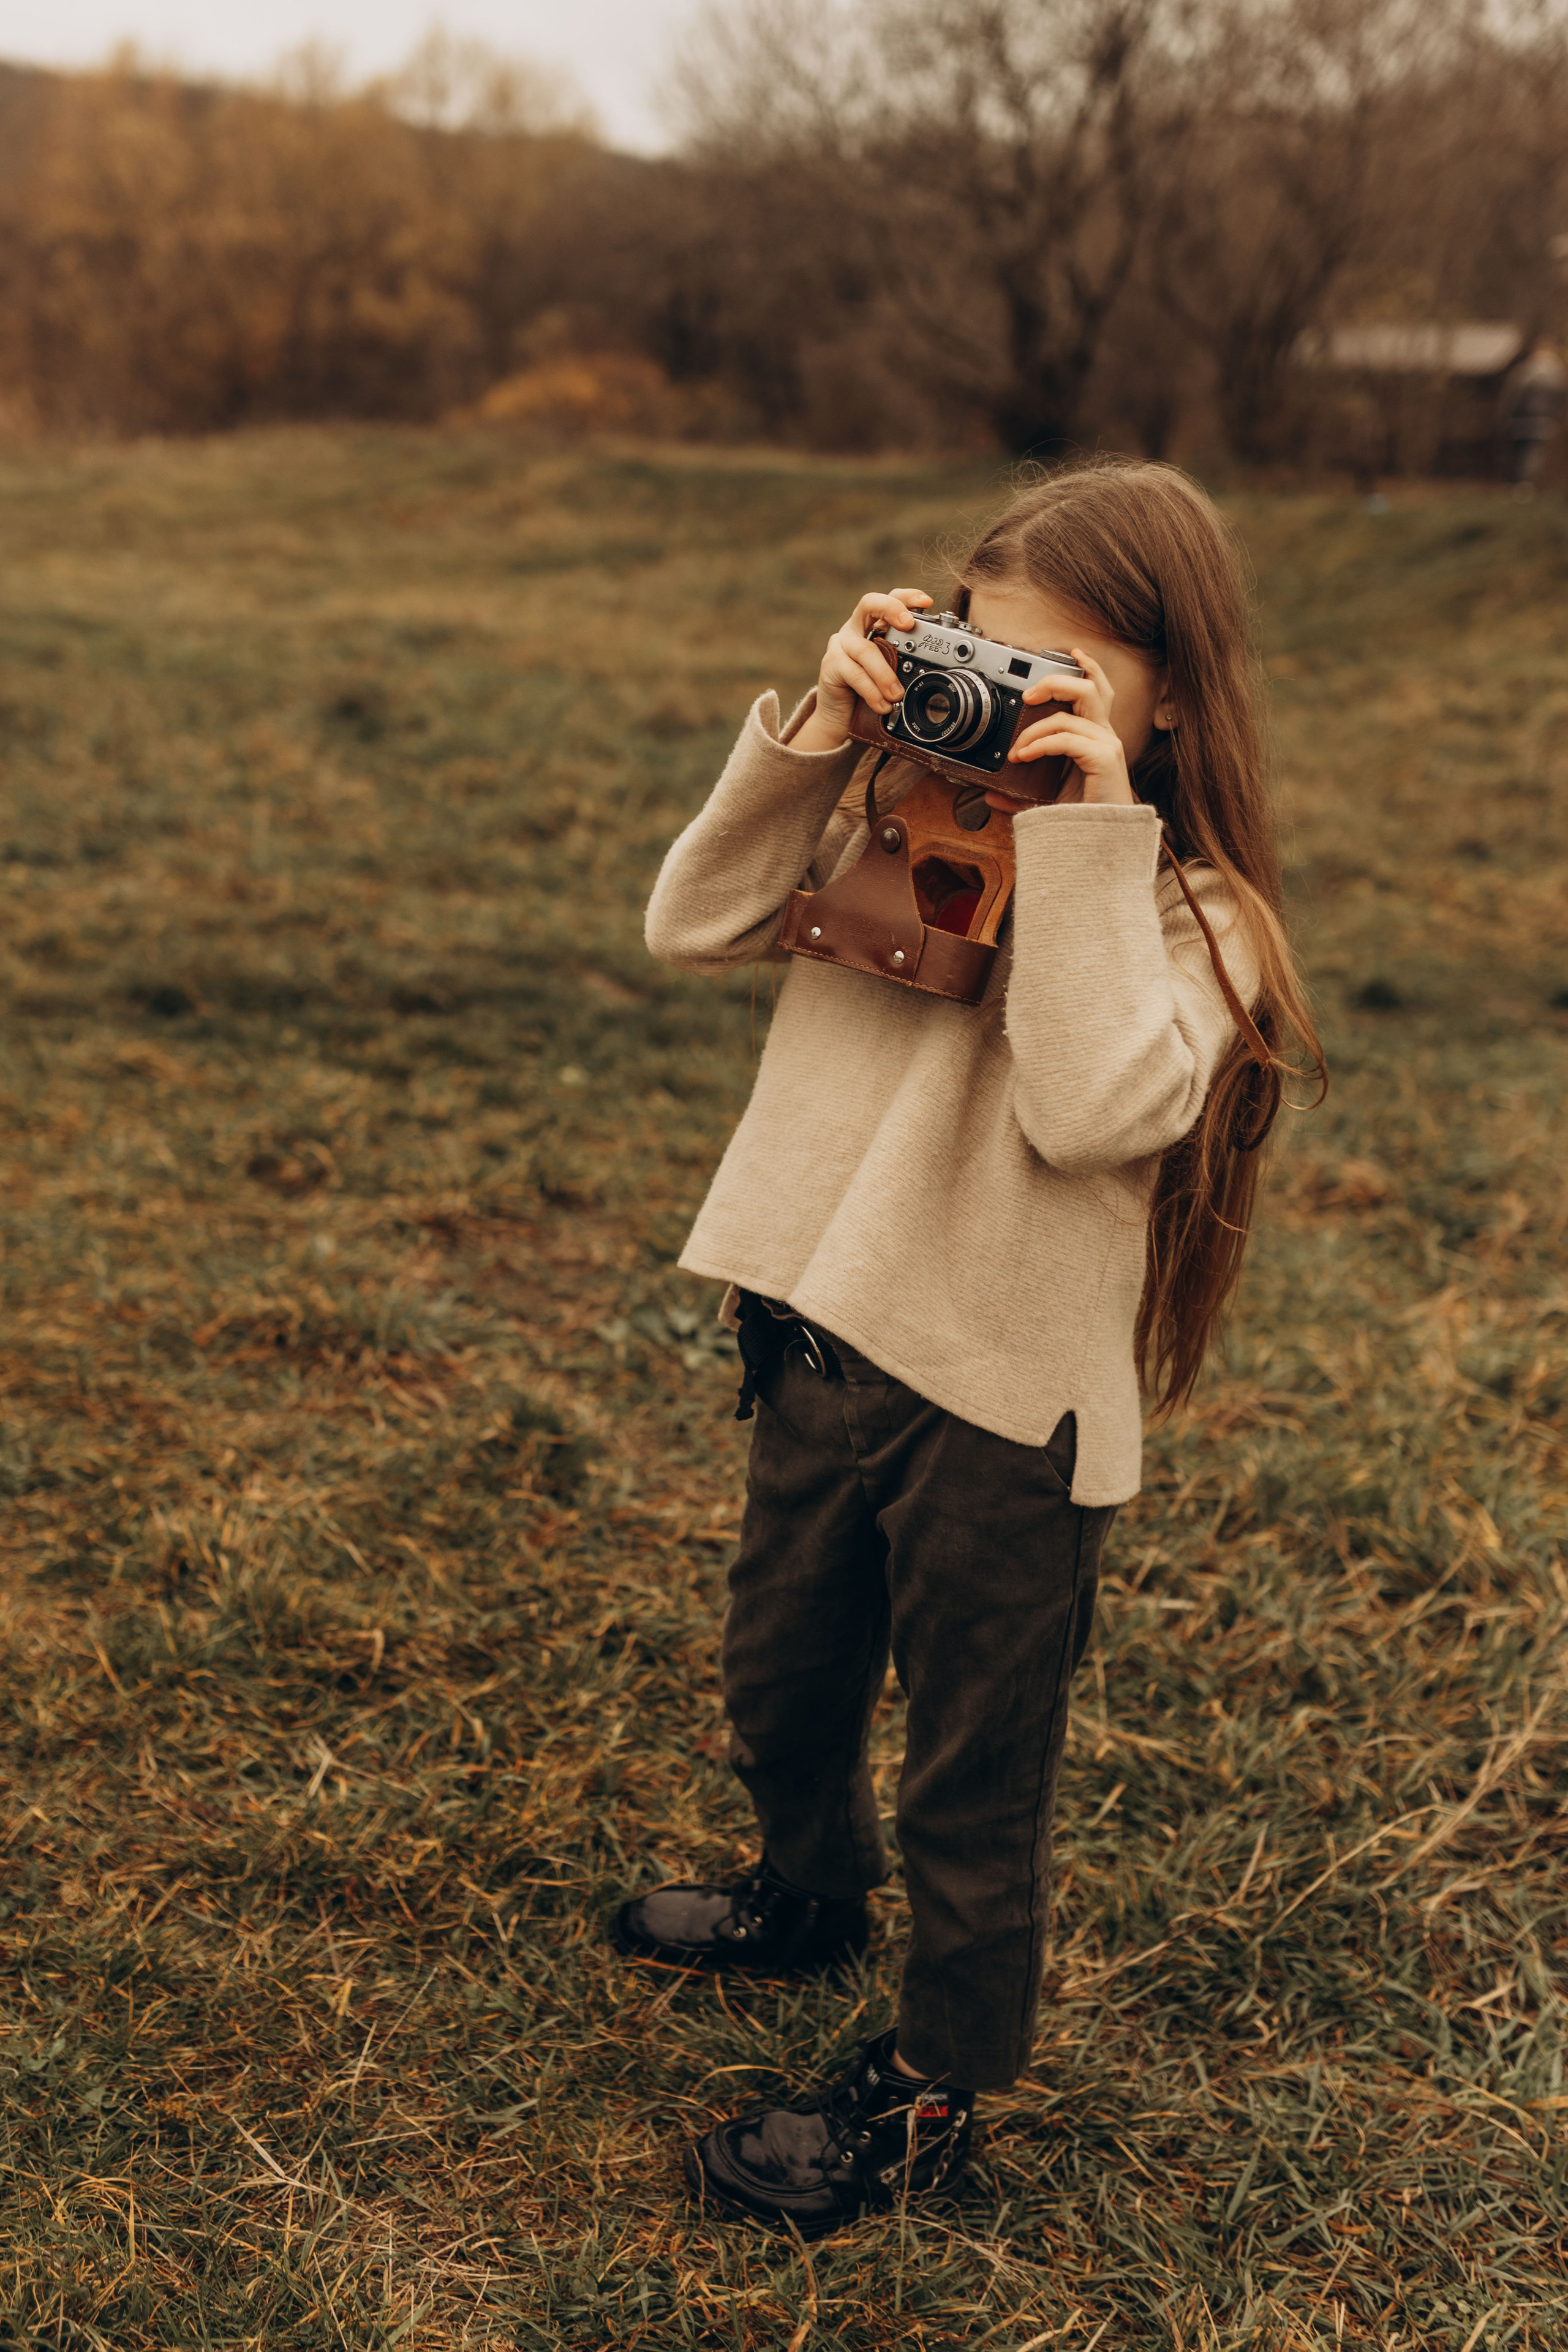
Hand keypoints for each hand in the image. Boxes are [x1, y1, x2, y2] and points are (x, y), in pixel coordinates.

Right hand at [790, 588, 932, 754]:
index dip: (907, 597)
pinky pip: (854, 674)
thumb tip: (936, 663)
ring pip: (865, 649)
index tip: (927, 602)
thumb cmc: (868, 690)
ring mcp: (840, 645)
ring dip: (884, 673)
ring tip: (897, 694)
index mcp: (872, 625)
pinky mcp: (831, 665)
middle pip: (869, 604)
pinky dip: (871, 691)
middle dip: (891, 609)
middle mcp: (855, 629)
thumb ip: (905, 662)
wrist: (839, 715)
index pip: (889, 599)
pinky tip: (882, 705)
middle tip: (909, 625)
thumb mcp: (891, 672)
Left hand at [983, 648, 1135, 812]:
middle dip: (1056, 683)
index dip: (1088, 667)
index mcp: (1096, 737)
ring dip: (1038, 724)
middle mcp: (1105, 736)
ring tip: (1018, 745)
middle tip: (1027, 696)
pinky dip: (1040, 743)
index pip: (1098, 690)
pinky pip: (1067, 738)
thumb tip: (990, 794)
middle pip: (1090, 687)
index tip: (1070, 655)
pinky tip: (1024, 756)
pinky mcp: (1104, 759)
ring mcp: (1107, 746)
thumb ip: (1020, 793)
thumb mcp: (1045, 801)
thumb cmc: (1082, 818)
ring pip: (1077, 708)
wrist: (1101, 843)